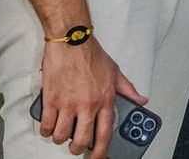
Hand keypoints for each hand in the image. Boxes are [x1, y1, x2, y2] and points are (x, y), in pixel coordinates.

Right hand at [38, 39, 145, 157]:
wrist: (72, 41)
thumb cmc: (92, 56)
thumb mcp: (116, 73)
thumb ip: (129, 90)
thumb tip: (141, 101)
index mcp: (105, 100)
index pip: (105, 134)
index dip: (101, 152)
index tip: (99, 158)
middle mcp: (88, 104)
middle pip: (81, 140)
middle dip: (77, 149)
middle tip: (76, 147)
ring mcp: (68, 103)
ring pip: (61, 136)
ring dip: (60, 139)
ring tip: (62, 134)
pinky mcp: (51, 99)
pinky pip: (47, 125)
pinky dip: (47, 130)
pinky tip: (50, 126)